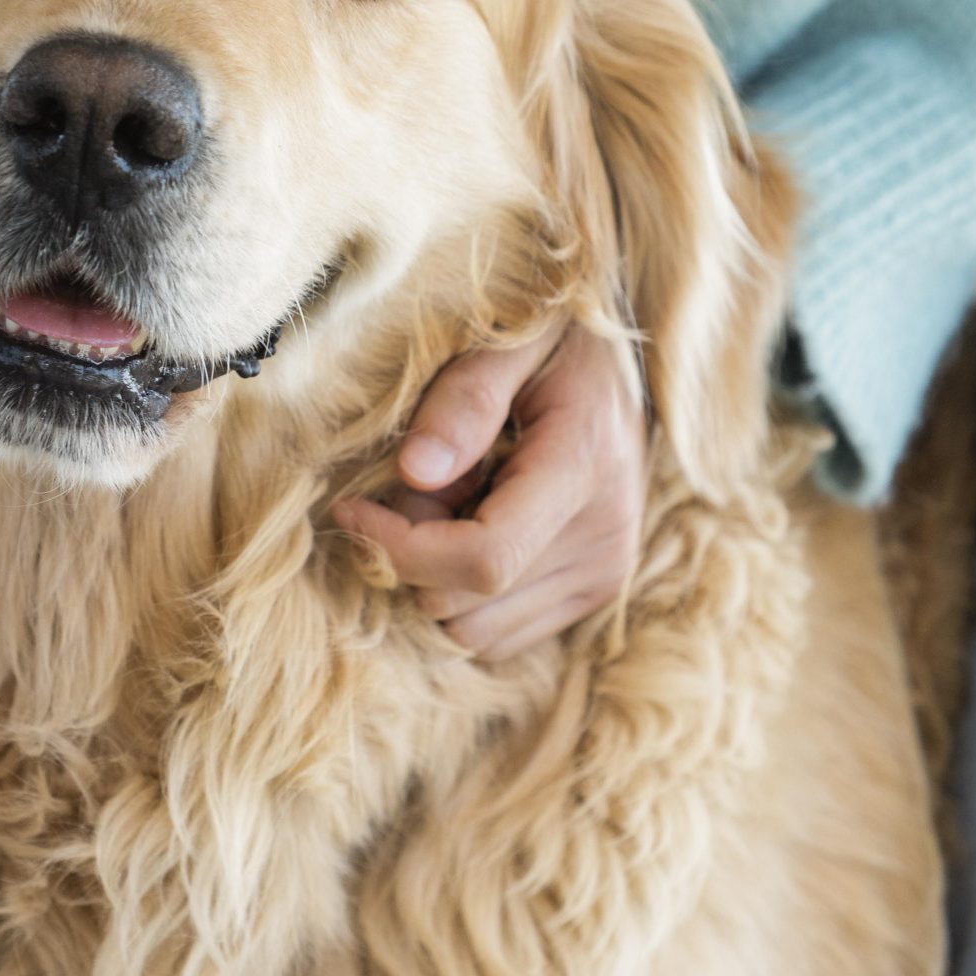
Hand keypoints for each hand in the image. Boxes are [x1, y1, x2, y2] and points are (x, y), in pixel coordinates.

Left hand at [331, 320, 646, 658]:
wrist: (625, 364)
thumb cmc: (555, 338)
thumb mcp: (509, 340)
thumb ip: (463, 399)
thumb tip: (414, 472)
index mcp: (583, 468)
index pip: (481, 558)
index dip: (398, 546)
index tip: (350, 507)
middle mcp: (604, 538)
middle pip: (463, 602)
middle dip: (415, 551)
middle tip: (421, 481)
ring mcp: (605, 574)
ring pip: (474, 632)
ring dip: (438, 578)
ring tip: (456, 500)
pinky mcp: (597, 593)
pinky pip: (498, 637)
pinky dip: (468, 595)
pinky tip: (480, 525)